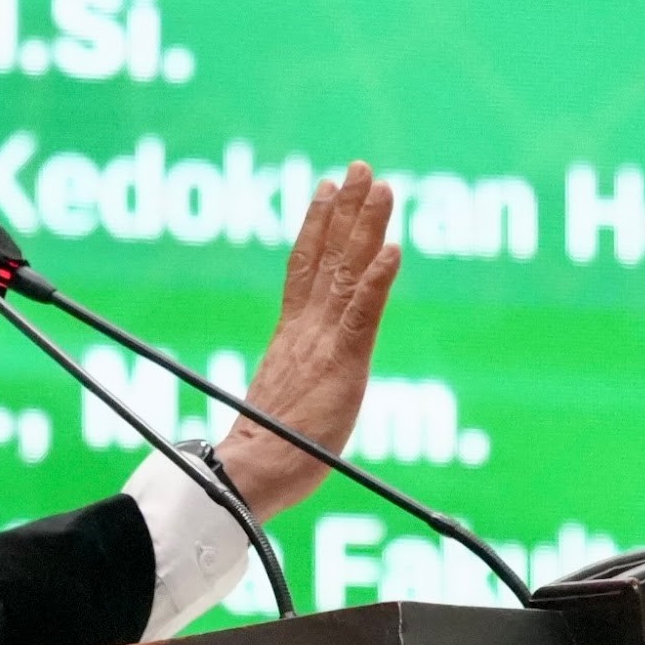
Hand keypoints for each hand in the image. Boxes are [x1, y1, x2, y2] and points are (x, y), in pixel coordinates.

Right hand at [219, 162, 401, 519]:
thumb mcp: (280, 406)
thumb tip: (285, 386)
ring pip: (347, 272)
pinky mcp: (342, 364)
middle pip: (328, 257)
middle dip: (346, 209)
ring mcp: (323, 343)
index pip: (306, 269)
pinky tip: (394, 249)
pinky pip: (364, 313)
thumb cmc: (265, 455)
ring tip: (380, 185)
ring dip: (366, 226)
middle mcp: (306, 330)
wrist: (250, 476)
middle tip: (359, 168)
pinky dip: (378, 279)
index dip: (318, 226)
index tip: (327, 189)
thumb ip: (288, 383)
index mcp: (290, 337)